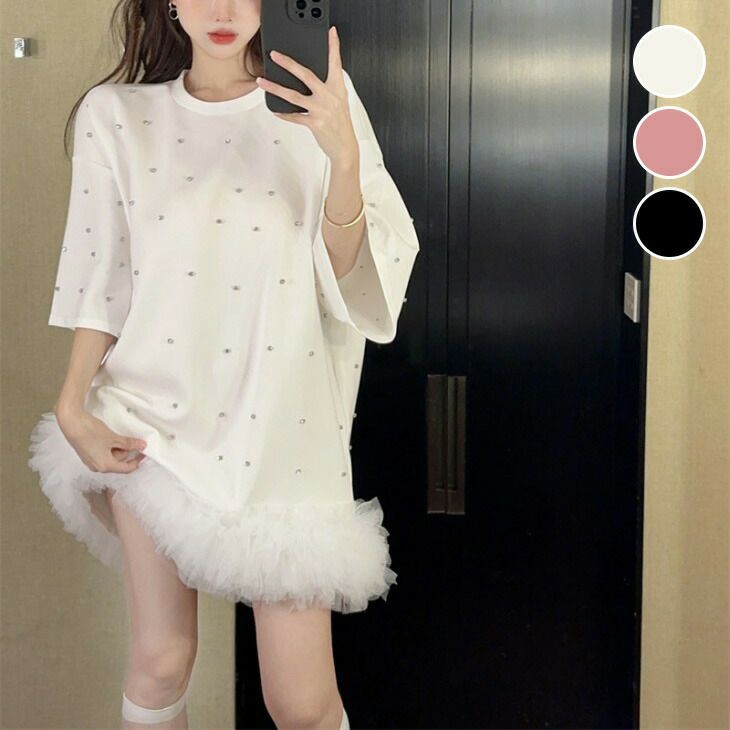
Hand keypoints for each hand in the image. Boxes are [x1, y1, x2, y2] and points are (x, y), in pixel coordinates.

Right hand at [56, 408, 146, 473]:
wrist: (71, 422)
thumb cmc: (91, 432)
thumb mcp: (114, 438)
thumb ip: (129, 443)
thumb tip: (142, 446)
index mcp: (104, 466)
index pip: (126, 469)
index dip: (137, 461)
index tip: (144, 453)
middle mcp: (96, 467)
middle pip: (118, 462)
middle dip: (126, 452)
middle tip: (131, 440)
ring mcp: (90, 460)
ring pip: (110, 457)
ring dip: (118, 448)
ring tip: (118, 436)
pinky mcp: (86, 453)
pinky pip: (103, 453)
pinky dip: (110, 446)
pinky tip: (110, 437)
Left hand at [257, 25, 358, 167]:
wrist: (345, 147)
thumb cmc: (341, 124)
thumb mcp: (340, 101)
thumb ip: (329, 87)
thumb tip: (311, 77)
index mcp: (337, 89)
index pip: (335, 64)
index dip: (334, 47)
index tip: (330, 33)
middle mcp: (329, 97)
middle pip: (306, 75)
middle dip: (289, 63)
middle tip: (275, 56)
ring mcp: (321, 110)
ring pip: (293, 96)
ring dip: (275, 88)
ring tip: (263, 82)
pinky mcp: (314, 124)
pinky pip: (294, 116)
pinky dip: (283, 114)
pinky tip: (275, 110)